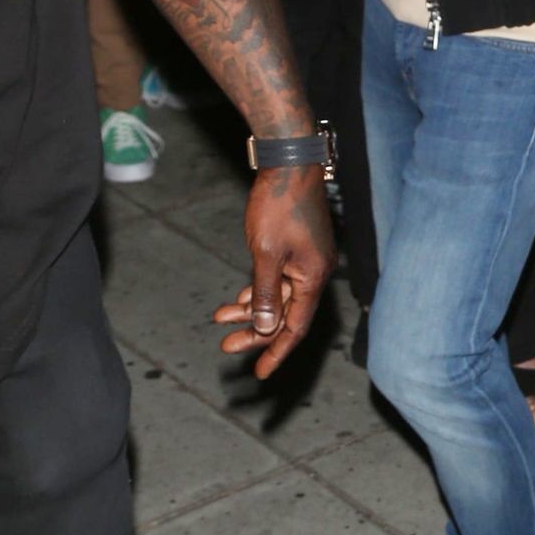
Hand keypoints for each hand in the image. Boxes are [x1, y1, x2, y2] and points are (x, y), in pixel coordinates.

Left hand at [214, 165, 335, 378]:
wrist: (289, 162)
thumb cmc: (279, 205)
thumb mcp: (266, 253)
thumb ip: (266, 293)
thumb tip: (265, 327)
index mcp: (313, 277)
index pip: (295, 327)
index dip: (276, 351)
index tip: (260, 373)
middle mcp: (313, 272)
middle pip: (285, 314)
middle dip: (256, 332)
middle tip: (227, 347)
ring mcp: (306, 259)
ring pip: (278, 296)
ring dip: (251, 310)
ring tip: (221, 319)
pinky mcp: (296, 247)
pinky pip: (277, 279)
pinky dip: (258, 290)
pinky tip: (238, 299)